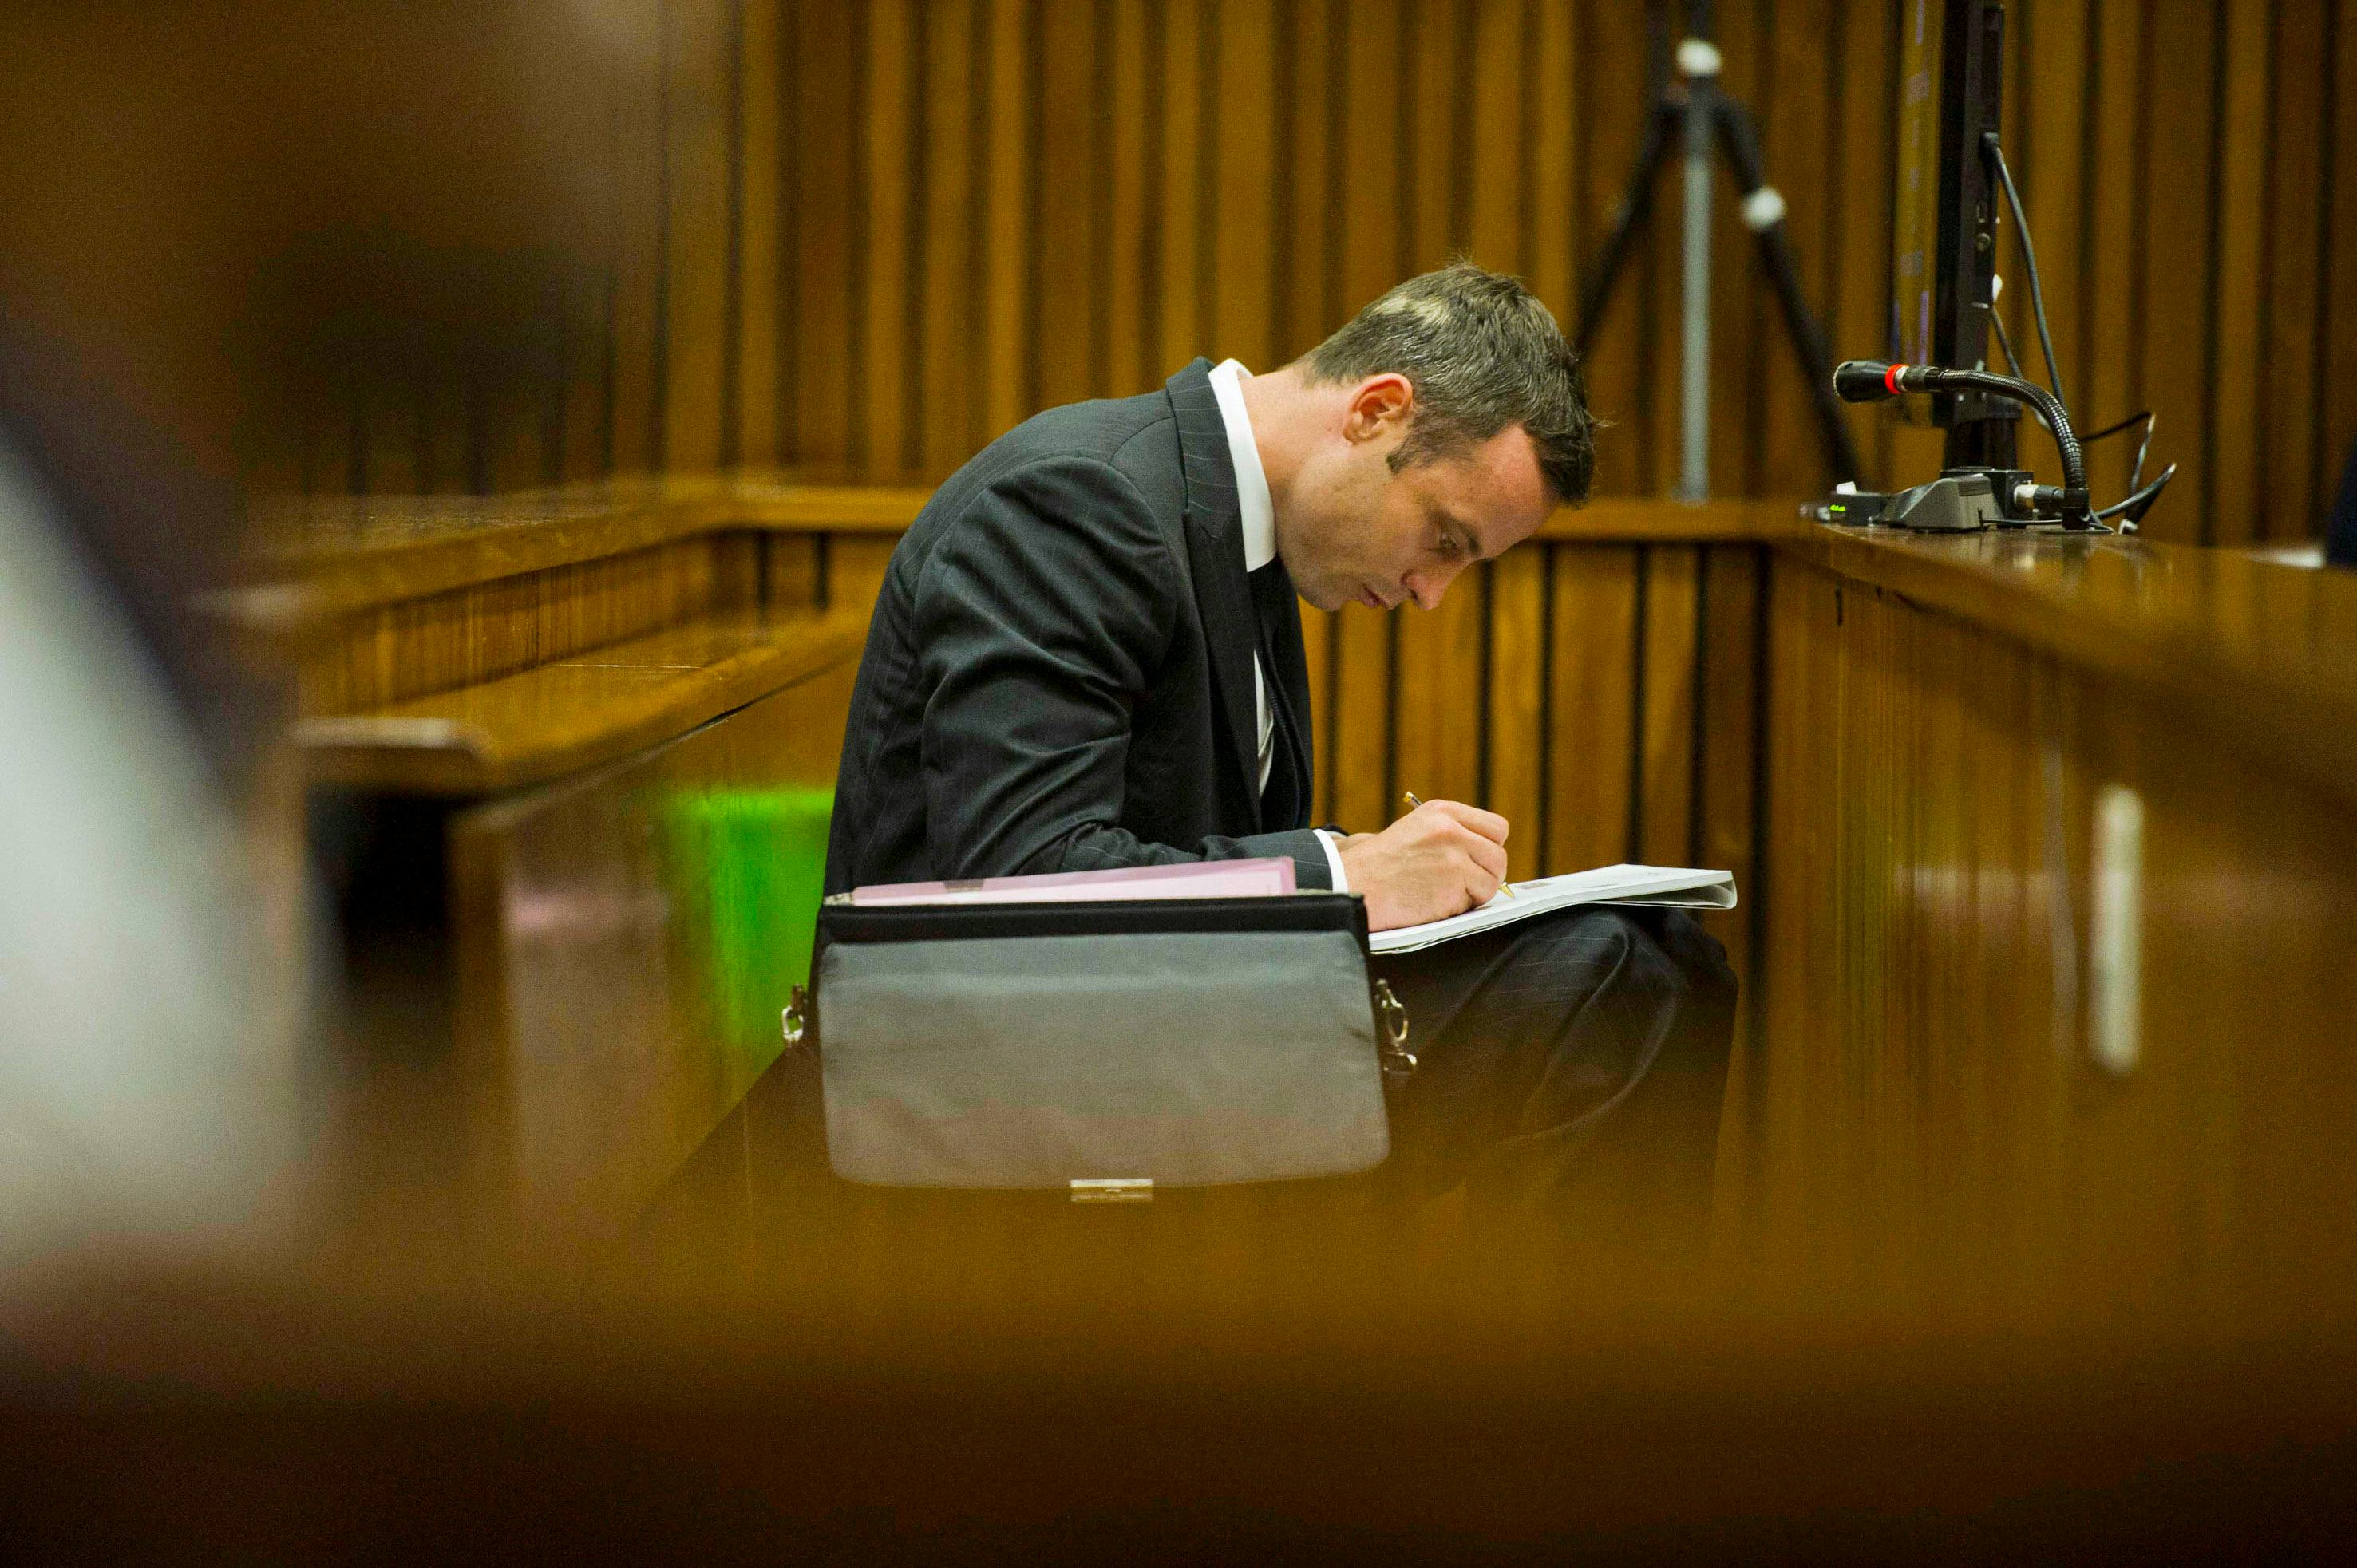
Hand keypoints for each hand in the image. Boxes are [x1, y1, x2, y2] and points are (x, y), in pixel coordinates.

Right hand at [1335, 799, 1508, 930]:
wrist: (1355, 884)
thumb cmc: (1381, 864)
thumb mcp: (1417, 828)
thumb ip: (1453, 832)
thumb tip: (1488, 850)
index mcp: (1444, 812)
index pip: (1497, 828)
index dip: (1490, 848)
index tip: (1478, 861)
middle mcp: (1452, 829)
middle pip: (1499, 856)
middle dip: (1486, 874)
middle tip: (1464, 884)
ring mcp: (1454, 856)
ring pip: (1493, 880)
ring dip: (1475, 893)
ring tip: (1445, 893)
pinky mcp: (1454, 884)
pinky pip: (1478, 901)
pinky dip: (1461, 907)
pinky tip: (1436, 902)